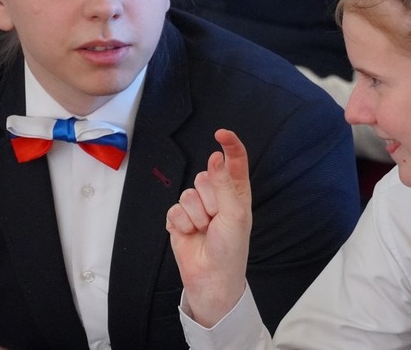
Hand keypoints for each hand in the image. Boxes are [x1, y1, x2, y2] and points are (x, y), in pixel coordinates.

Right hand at [166, 129, 251, 327]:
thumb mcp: (234, 213)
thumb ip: (224, 183)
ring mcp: (197, 208)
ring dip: (196, 215)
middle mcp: (217, 196)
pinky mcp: (180, 219)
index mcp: (236, 192)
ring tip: (205, 230)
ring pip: (187, 193)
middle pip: (203, 176)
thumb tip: (215, 156)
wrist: (211, 277)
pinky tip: (191, 234)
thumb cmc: (231, 248)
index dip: (229, 145)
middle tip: (216, 219)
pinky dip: (182, 224)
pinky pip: (174, 209)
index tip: (221, 134)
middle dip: (209, 199)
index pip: (233, 160)